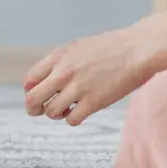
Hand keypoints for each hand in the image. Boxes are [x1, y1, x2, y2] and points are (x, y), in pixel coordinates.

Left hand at [22, 26, 154, 125]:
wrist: (137, 49)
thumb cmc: (111, 48)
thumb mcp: (78, 47)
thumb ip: (60, 63)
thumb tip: (43, 81)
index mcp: (58, 56)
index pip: (29, 80)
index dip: (30, 91)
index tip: (38, 96)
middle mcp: (64, 72)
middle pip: (33, 99)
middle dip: (34, 109)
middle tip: (41, 111)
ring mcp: (78, 87)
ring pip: (51, 112)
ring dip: (57, 114)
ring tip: (68, 108)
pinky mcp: (93, 102)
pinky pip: (72, 120)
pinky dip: (73, 119)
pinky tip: (81, 111)